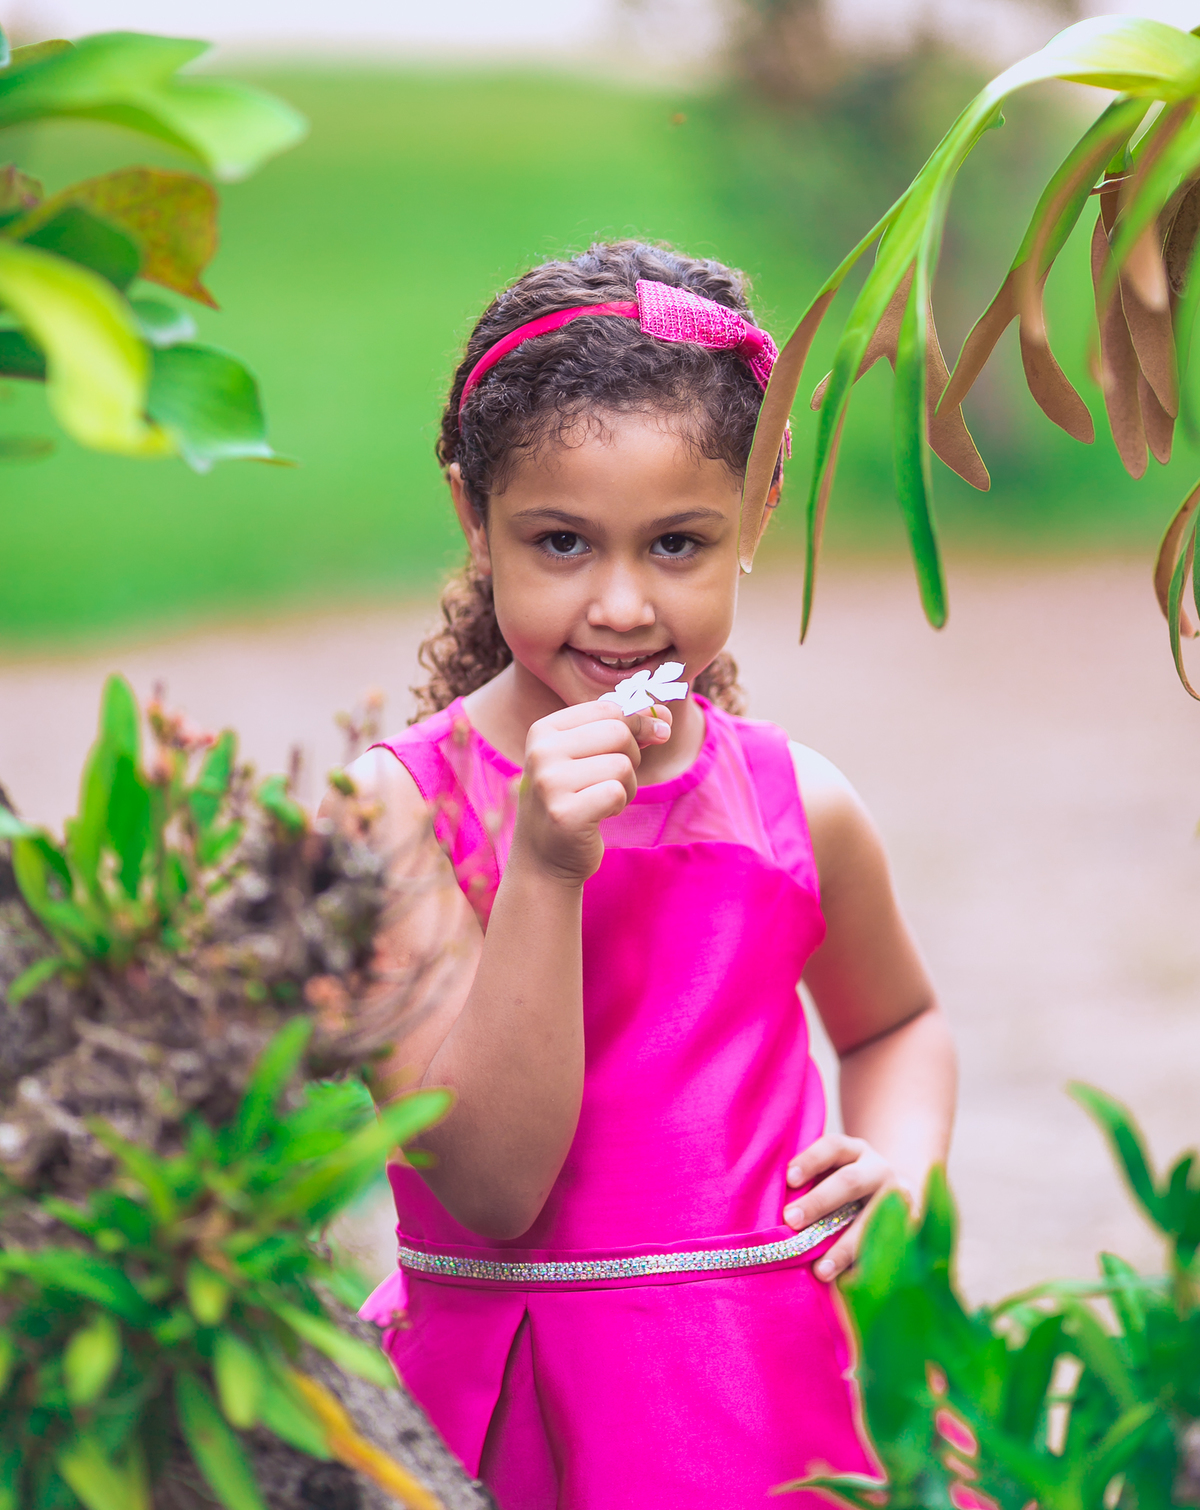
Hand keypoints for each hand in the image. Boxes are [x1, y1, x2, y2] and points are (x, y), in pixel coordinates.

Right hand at [513, 701, 671, 885]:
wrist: (543, 858)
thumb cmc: (573, 800)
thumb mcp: (591, 757)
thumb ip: (627, 730)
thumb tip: (664, 716)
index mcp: (544, 730)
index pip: (608, 708)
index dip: (636, 723)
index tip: (646, 740)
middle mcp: (541, 752)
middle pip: (619, 732)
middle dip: (631, 757)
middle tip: (614, 780)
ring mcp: (549, 783)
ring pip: (622, 765)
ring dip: (626, 786)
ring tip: (603, 800)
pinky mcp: (565, 814)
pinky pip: (617, 793)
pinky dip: (618, 805)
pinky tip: (599, 815)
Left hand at [782, 1134, 909, 1282]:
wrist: (899, 1195)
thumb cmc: (848, 1187)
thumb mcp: (835, 1173)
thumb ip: (810, 1184)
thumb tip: (772, 1207)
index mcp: (856, 1151)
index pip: (833, 1147)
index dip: (810, 1160)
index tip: (788, 1179)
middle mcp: (879, 1170)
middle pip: (849, 1182)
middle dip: (820, 1201)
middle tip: (791, 1221)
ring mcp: (900, 1198)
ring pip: (873, 1220)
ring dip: (845, 1247)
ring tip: (821, 1271)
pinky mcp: (914, 1228)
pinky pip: (894, 1248)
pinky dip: (871, 1267)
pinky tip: (852, 1286)